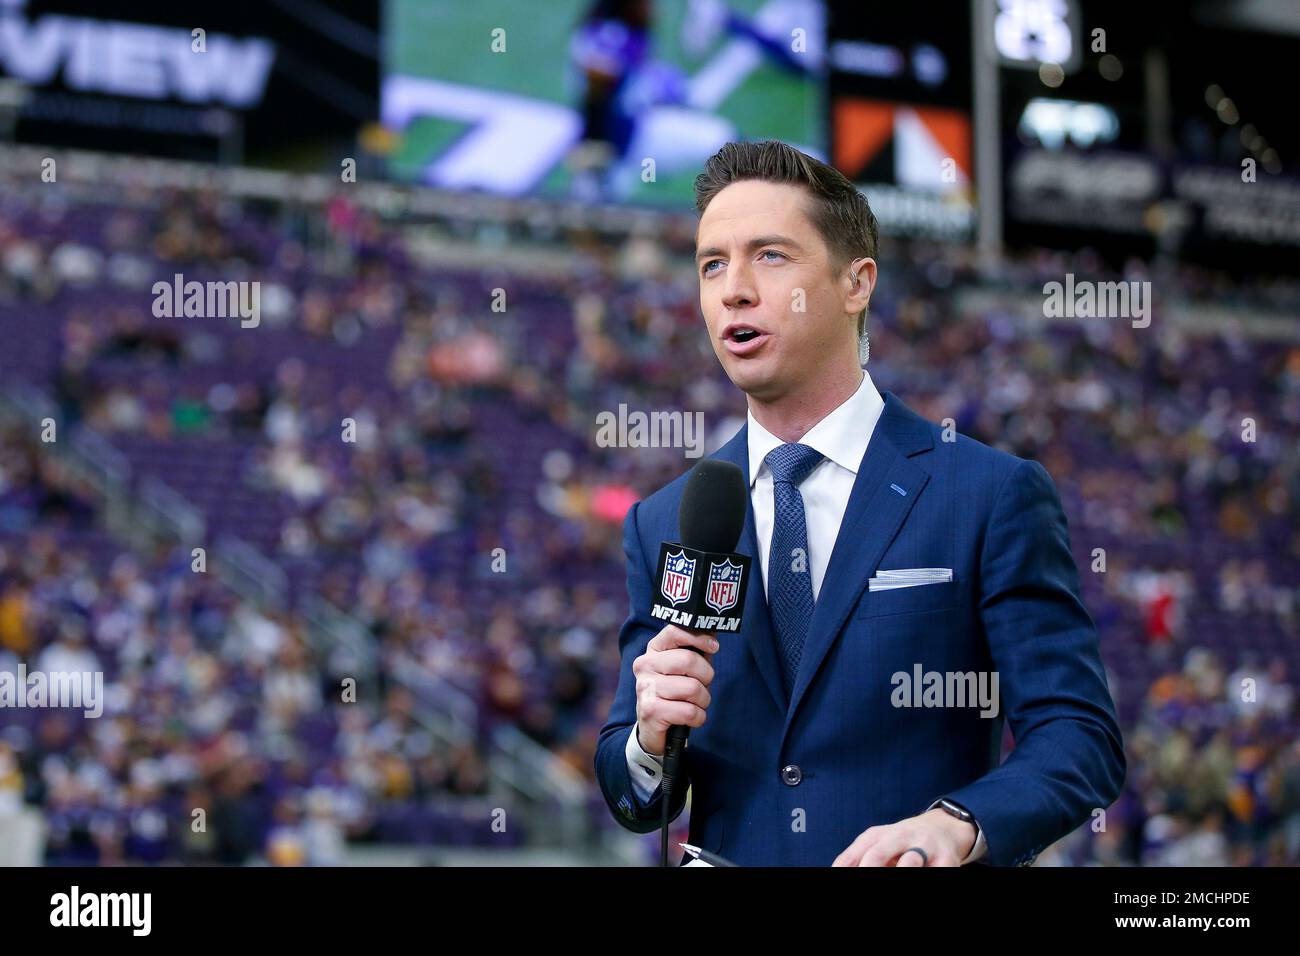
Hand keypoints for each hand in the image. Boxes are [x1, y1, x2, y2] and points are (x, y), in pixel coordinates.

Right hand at [632, 624, 717, 755]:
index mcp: (654, 650)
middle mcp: (645, 665)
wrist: (653, 728)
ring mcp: (645, 688)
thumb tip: (712, 630)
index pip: (675, 631)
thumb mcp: (684, 668)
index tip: (713, 647)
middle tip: (702, 686)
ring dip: (703, 700)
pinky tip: (690, 718)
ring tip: (694, 704)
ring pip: (692, 688)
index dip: (699, 637)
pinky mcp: (650, 711)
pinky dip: (698, 717)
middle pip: (689, 660)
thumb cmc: (674, 692)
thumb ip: (697, 649)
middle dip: (706, 677)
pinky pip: (690, 712)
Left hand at [832, 809, 975, 866]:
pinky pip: (937, 870)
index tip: (839, 877)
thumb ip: (855, 858)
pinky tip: (925, 874)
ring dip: (902, 872)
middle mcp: (901, 837)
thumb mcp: (878, 844)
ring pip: (909, 863)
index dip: (846, 867)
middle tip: (860, 885)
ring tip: (896, 873)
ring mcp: (925, 847)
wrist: (944, 828)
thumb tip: (836, 869)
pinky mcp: (947, 859)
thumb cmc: (902, 842)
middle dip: (869, 869)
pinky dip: (928, 873)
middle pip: (878, 854)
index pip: (858, 853)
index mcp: (879, 835)